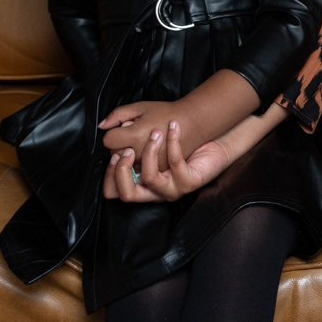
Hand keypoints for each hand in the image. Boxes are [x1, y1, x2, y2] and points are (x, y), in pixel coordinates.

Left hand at [101, 100, 196, 170]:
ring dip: (129, 156)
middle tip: (133, 134)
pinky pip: (139, 171)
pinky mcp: (158, 170)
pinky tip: (147, 151)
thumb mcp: (141, 107)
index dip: (114, 132)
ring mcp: (150, 164)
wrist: (192, 123)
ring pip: (125, 165)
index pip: (108, 140)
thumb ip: (118, 114)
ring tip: (141, 143)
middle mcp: (141, 153)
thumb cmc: (165, 113)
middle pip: (114, 155)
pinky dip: (139, 163)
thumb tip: (102, 126)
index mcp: (136, 135)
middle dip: (120, 145)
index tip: (126, 127)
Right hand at [102, 121, 229, 202]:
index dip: (110, 175)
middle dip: (123, 170)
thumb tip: (105, 128)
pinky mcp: (190, 183)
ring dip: (149, 152)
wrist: (215, 144)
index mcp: (142, 185)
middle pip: (127, 194)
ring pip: (150, 178)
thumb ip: (128, 135)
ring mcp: (173, 190)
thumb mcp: (151, 138)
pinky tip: (174, 127)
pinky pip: (175, 164)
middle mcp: (155, 192)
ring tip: (156, 133)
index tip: (115, 153)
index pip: (114, 192)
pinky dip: (173, 142)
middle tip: (129, 149)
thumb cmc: (182, 142)